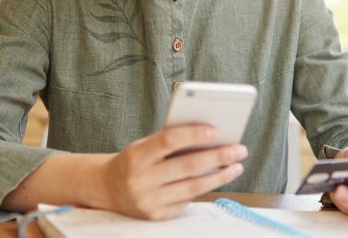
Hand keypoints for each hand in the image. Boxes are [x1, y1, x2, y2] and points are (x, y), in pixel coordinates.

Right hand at [101, 125, 246, 219]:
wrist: (108, 189)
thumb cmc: (135, 161)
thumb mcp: (144, 145)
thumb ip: (171, 140)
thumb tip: (210, 135)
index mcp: (136, 156)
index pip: (169, 140)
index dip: (194, 134)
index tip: (218, 131)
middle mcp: (140, 180)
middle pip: (187, 166)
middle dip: (218, 156)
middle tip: (239, 149)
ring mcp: (148, 201)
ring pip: (192, 187)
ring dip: (219, 176)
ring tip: (236, 166)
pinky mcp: (157, 216)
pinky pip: (187, 200)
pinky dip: (204, 188)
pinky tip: (217, 178)